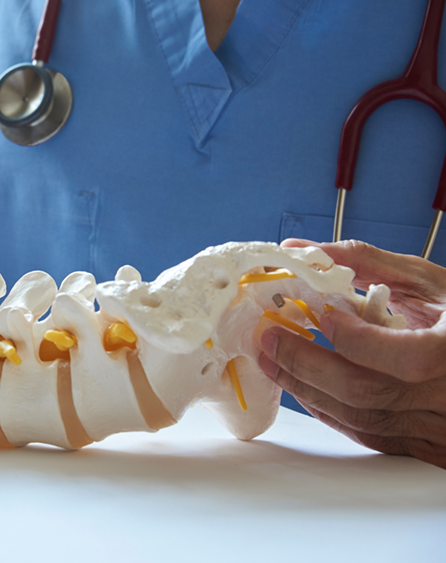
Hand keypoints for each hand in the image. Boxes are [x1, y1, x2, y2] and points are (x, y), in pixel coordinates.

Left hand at [258, 239, 445, 468]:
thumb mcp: (432, 283)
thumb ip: (369, 263)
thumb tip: (307, 250)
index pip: (400, 357)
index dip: (352, 339)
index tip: (321, 317)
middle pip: (366, 391)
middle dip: (305, 364)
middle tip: (269, 338)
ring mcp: (441, 428)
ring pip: (363, 418)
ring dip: (309, 389)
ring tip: (274, 360)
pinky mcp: (429, 445)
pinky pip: (372, 435)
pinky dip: (333, 412)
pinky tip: (306, 388)